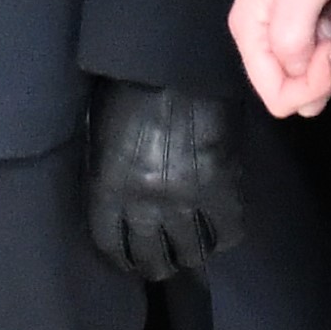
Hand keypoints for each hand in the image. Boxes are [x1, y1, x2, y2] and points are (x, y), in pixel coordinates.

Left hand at [82, 82, 254, 280]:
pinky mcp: (220, 187)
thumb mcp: (102, 136)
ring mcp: (185, 199)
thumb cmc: (129, 89)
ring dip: (192, 255)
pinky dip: (226, 235)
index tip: (130, 260)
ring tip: (194, 251)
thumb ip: (109, 174)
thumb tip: (119, 198)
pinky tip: (223, 231)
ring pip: (191, 251)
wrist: (173, 64)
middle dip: (157, 265)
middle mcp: (143, 204)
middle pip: (152, 257)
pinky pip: (228, 230)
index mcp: (107, 189)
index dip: (122, 258)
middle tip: (165, 262)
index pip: (111, 244)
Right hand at [230, 0, 330, 117]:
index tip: (330, 50)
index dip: (309, 84)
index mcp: (250, 29)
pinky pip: (326, 54)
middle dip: (325, 73)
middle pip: (294, 87)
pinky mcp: (310, 19)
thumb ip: (291, 39)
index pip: (274, 93)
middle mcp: (265, 33)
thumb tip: (294, 72)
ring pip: (313, 74)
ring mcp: (288, 27)